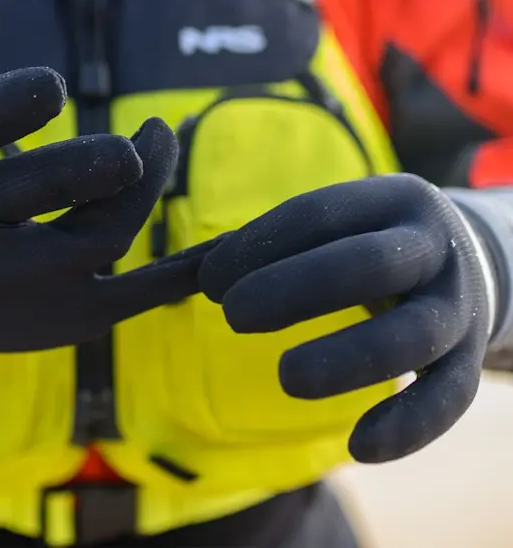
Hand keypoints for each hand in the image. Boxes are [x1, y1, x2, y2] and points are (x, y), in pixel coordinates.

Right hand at [0, 0, 200, 363]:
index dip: (6, 110)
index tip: (55, 83)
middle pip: (32, 200)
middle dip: (94, 166)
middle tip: (146, 130)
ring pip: (87, 245)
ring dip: (138, 196)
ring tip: (158, 143)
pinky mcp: (34, 325)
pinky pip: (118, 303)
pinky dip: (171, 279)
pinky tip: (214, 257)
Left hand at [198, 174, 490, 462]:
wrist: (470, 261)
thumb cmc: (369, 242)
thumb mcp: (333, 227)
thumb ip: (263, 249)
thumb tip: (176, 281)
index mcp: (387, 200)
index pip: (319, 213)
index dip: (261, 245)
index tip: (210, 282)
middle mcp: (430, 246)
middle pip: (369, 264)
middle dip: (297, 288)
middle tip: (234, 315)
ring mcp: (456, 303)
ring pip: (412, 335)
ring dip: (347, 358)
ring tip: (286, 377)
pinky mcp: (471, 355)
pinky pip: (449, 395)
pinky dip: (408, 425)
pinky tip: (358, 447)